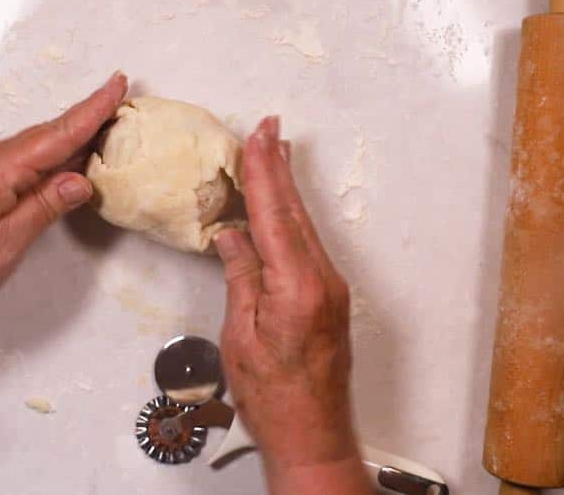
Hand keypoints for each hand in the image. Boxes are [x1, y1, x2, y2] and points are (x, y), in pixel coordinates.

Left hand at [0, 73, 126, 439]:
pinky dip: (50, 155)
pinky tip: (65, 160)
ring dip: (70, 136)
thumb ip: (43, 208)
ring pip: (35, 147)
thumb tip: (81, 178)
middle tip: (123, 101)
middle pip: (47, 135)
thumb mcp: (3, 246)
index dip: (91, 111)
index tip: (118, 84)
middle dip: (87, 117)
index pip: (55, 136)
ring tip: (106, 125)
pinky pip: (22, 162)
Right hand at [214, 117, 370, 494]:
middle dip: (279, 167)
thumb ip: (240, 278)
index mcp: (297, 286)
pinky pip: (307, 246)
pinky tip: (281, 208)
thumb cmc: (274, 397)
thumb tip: (233, 235)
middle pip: (294, 212)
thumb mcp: (241, 336)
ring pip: (303, 226)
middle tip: (269, 128)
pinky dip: (290, 218)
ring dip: (286, 189)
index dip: (263, 172)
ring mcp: (331, 289)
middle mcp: (322, 281)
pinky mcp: (330, 299)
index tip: (256, 137)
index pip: (274, 215)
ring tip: (274, 154)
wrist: (313, 435)